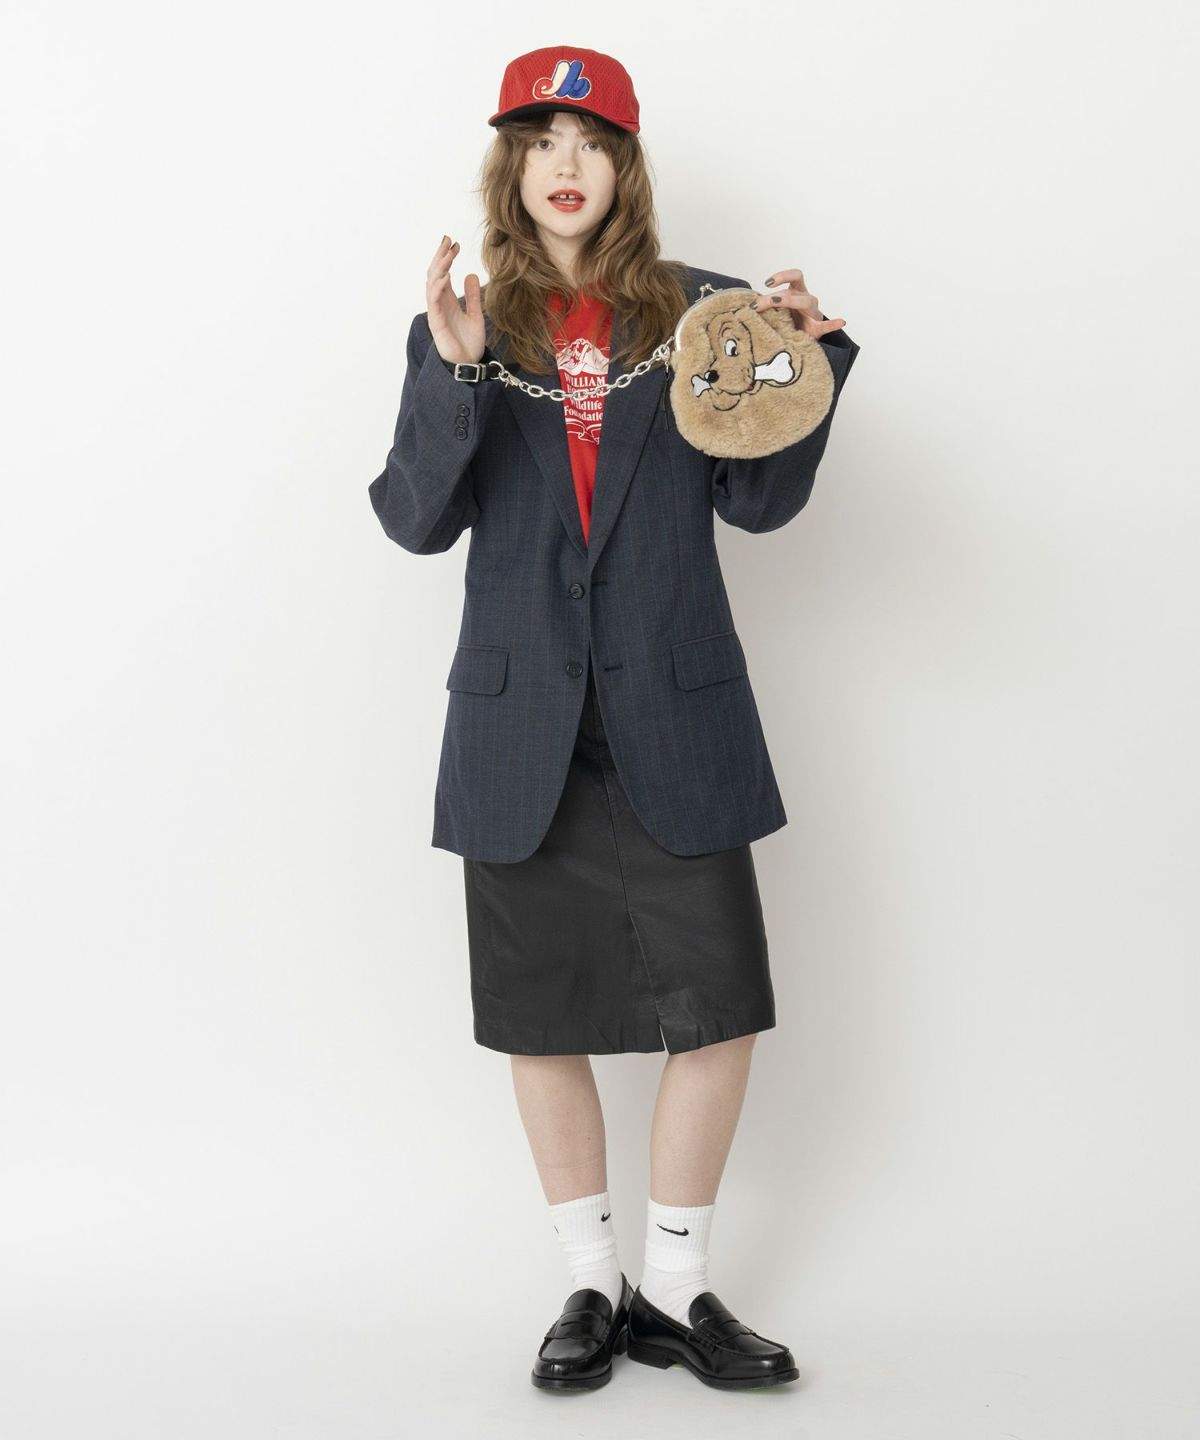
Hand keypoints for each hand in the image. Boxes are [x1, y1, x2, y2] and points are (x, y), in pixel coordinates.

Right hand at [427, 235, 485, 364]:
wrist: (469, 365)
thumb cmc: (469, 344)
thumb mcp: (476, 315)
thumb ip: (472, 296)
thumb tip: (470, 274)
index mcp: (448, 301)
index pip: (443, 274)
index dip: (447, 258)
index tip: (455, 244)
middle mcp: (439, 304)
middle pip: (435, 275)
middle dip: (440, 257)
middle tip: (448, 240)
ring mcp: (436, 313)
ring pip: (432, 285)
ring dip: (439, 268)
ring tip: (448, 255)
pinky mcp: (436, 323)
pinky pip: (434, 302)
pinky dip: (438, 287)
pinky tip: (445, 275)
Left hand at [749, 269, 845, 339]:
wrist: (799, 341)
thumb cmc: (786, 323)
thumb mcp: (776, 312)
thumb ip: (767, 307)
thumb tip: (748, 305)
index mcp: (798, 293)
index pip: (794, 276)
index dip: (782, 276)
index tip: (767, 283)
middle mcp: (806, 300)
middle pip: (793, 291)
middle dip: (773, 297)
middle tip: (757, 305)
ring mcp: (813, 314)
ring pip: (806, 301)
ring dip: (789, 301)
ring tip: (775, 303)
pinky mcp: (818, 329)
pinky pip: (827, 325)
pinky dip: (833, 323)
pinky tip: (841, 321)